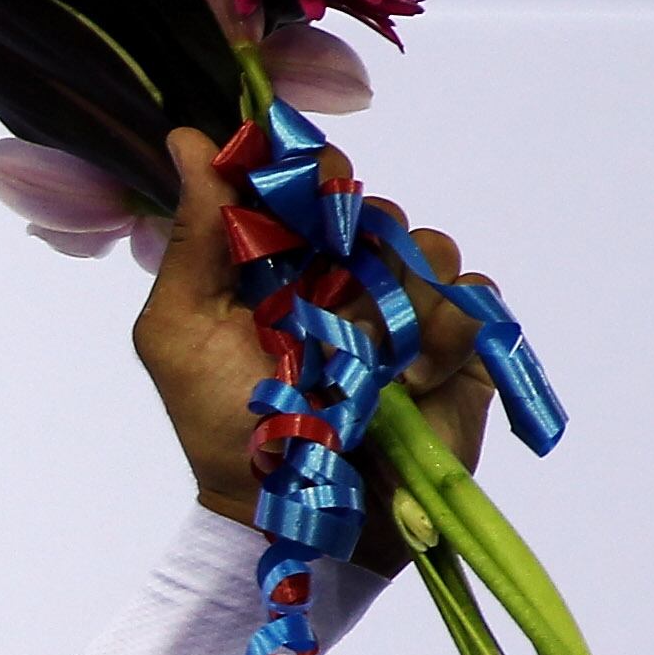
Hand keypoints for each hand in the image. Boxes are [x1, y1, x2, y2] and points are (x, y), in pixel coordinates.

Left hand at [133, 123, 494, 563]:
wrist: (295, 514)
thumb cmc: (224, 426)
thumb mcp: (181, 331)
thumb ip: (194, 237)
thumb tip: (189, 140)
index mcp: (273, 262)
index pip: (300, 184)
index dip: (305, 168)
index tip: (301, 179)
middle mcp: (339, 276)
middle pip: (369, 206)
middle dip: (355, 227)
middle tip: (335, 270)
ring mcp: (400, 308)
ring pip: (425, 246)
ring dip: (395, 296)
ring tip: (362, 361)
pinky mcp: (455, 344)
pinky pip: (472, 297)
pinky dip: (444, 333)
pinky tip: (408, 383)